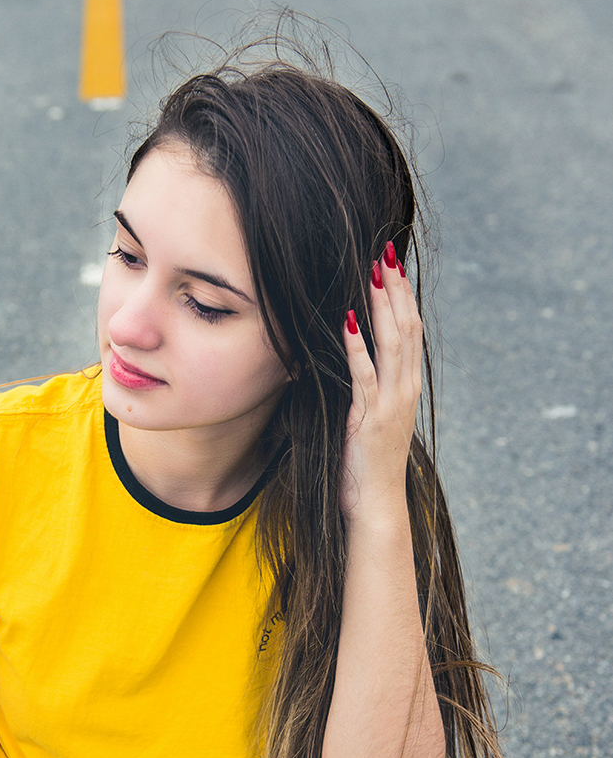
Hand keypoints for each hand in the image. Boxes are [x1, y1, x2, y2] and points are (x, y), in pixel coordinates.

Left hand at [340, 243, 422, 519]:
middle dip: (396, 289)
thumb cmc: (371, 465)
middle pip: (406, 328)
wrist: (378, 504)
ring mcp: (391, 403)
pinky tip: (346, 322)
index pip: (411, 331)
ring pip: (391, 344)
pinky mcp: (369, 418)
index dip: (403, 296)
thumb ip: (373, 390)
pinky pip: (363, 376)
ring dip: (380, 307)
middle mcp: (405, 390)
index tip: (393, 265)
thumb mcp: (376, 420)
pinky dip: (356, 347)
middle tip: (386, 253)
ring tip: (372, 274)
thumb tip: (359, 363)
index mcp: (407, 387)